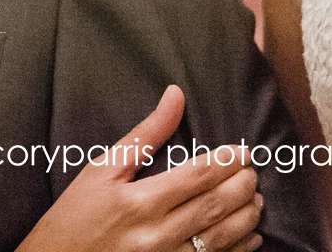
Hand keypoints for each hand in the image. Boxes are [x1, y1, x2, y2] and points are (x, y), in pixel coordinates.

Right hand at [15, 85, 263, 251]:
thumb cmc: (75, 215)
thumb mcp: (101, 169)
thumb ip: (145, 134)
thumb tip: (175, 95)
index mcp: (140, 201)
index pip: (199, 175)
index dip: (228, 161)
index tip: (243, 152)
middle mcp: (156, 235)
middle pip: (215, 206)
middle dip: (243, 186)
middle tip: (253, 173)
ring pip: (220, 239)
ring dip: (246, 217)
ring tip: (256, 200)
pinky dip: (238, 250)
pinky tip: (250, 237)